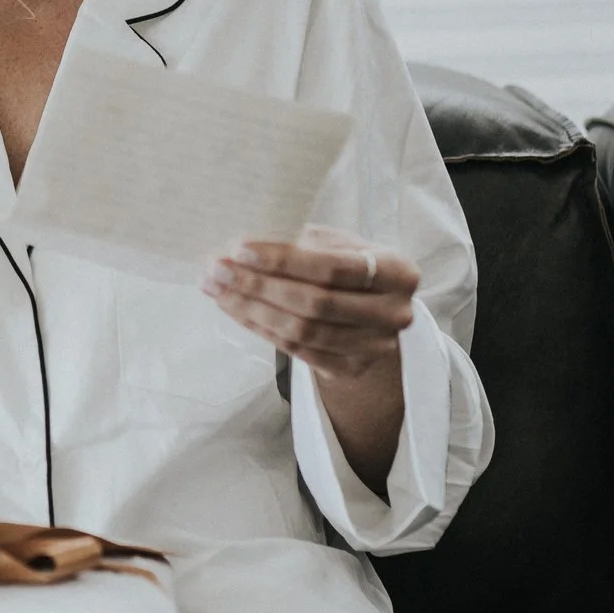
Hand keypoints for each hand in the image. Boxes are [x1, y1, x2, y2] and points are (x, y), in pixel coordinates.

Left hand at [204, 225, 417, 491]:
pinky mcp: (351, 369)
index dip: (283, 259)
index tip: (238, 249)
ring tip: (217, 289)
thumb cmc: (349, 267)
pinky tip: (234, 309)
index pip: (332, 266)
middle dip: (258, 285)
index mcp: (397, 270)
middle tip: (216, 270)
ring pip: (302, 331)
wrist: (372, 313)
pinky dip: (259, 328)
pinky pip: (296, 351)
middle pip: (315, 302)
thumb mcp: (338, 245)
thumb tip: (240, 247)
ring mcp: (375, 347)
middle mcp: (394, 312)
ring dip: (251, 309)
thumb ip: (302, 243)